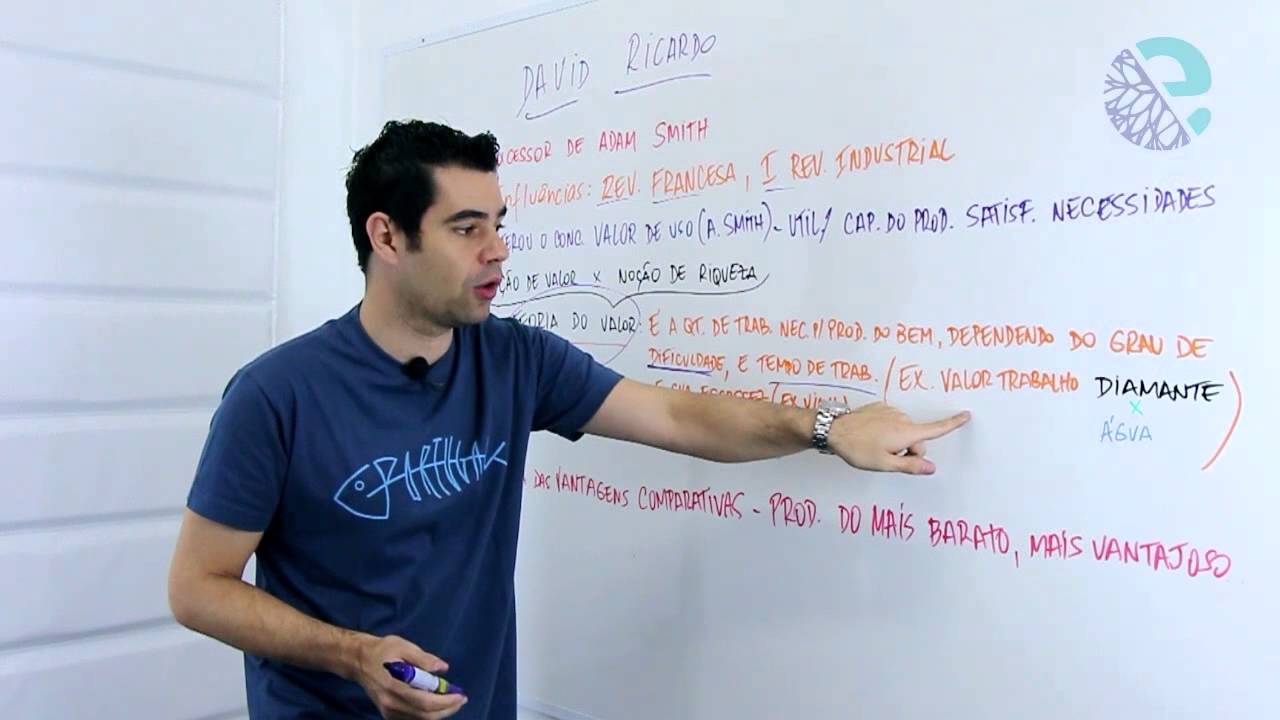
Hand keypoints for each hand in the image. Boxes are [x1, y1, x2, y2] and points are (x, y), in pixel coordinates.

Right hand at [352, 634, 466, 718]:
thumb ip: (424, 658)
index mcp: (394, 686)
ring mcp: (389, 711)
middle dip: (447, 710)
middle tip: (461, 699)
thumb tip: (443, 668)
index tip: (460, 695)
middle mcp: (391, 703)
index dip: (445, 702)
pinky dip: (427, 714)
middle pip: (424, 715)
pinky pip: (412, 719)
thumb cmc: (383, 650)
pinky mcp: (388, 713)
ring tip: (451, 701)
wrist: (359, 661)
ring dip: (439, 713)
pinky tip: (436, 704)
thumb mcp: (403, 646)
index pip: (424, 701)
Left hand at [829, 402, 969, 473]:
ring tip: (875, 446)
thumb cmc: (859, 449)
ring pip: (903, 431)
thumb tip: (931, 467)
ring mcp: (890, 411)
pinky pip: (891, 422)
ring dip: (896, 441)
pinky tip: (871, 436)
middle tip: (887, 457)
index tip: (966, 415)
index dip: (953, 423)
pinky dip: (886, 431)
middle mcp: (902, 418)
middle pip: (916, 438)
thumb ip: (910, 466)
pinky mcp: (879, 408)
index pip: (935, 429)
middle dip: (908, 450)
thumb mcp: (885, 463)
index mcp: (906, 432)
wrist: (834, 430)